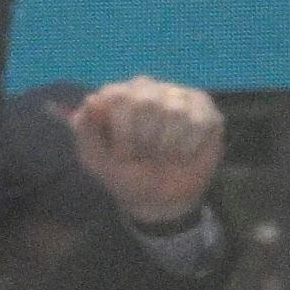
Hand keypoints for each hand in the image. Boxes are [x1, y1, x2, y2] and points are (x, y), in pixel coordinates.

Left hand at [73, 77, 224, 232]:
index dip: (121, 133)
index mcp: (117, 94)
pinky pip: (198, 122)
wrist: (159, 201)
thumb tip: (92, 100)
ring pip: (174, 111)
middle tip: (145, 155)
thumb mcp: (96, 160)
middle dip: (145, 140)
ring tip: (163, 154)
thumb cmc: (126, 175)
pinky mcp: (204, 109)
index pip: (117, 96)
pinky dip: (187, 147)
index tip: (122, 154)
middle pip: (146, 101)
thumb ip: (85, 130)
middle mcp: (147, 88)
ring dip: (166, 146)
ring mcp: (177, 95)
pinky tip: (182, 153)